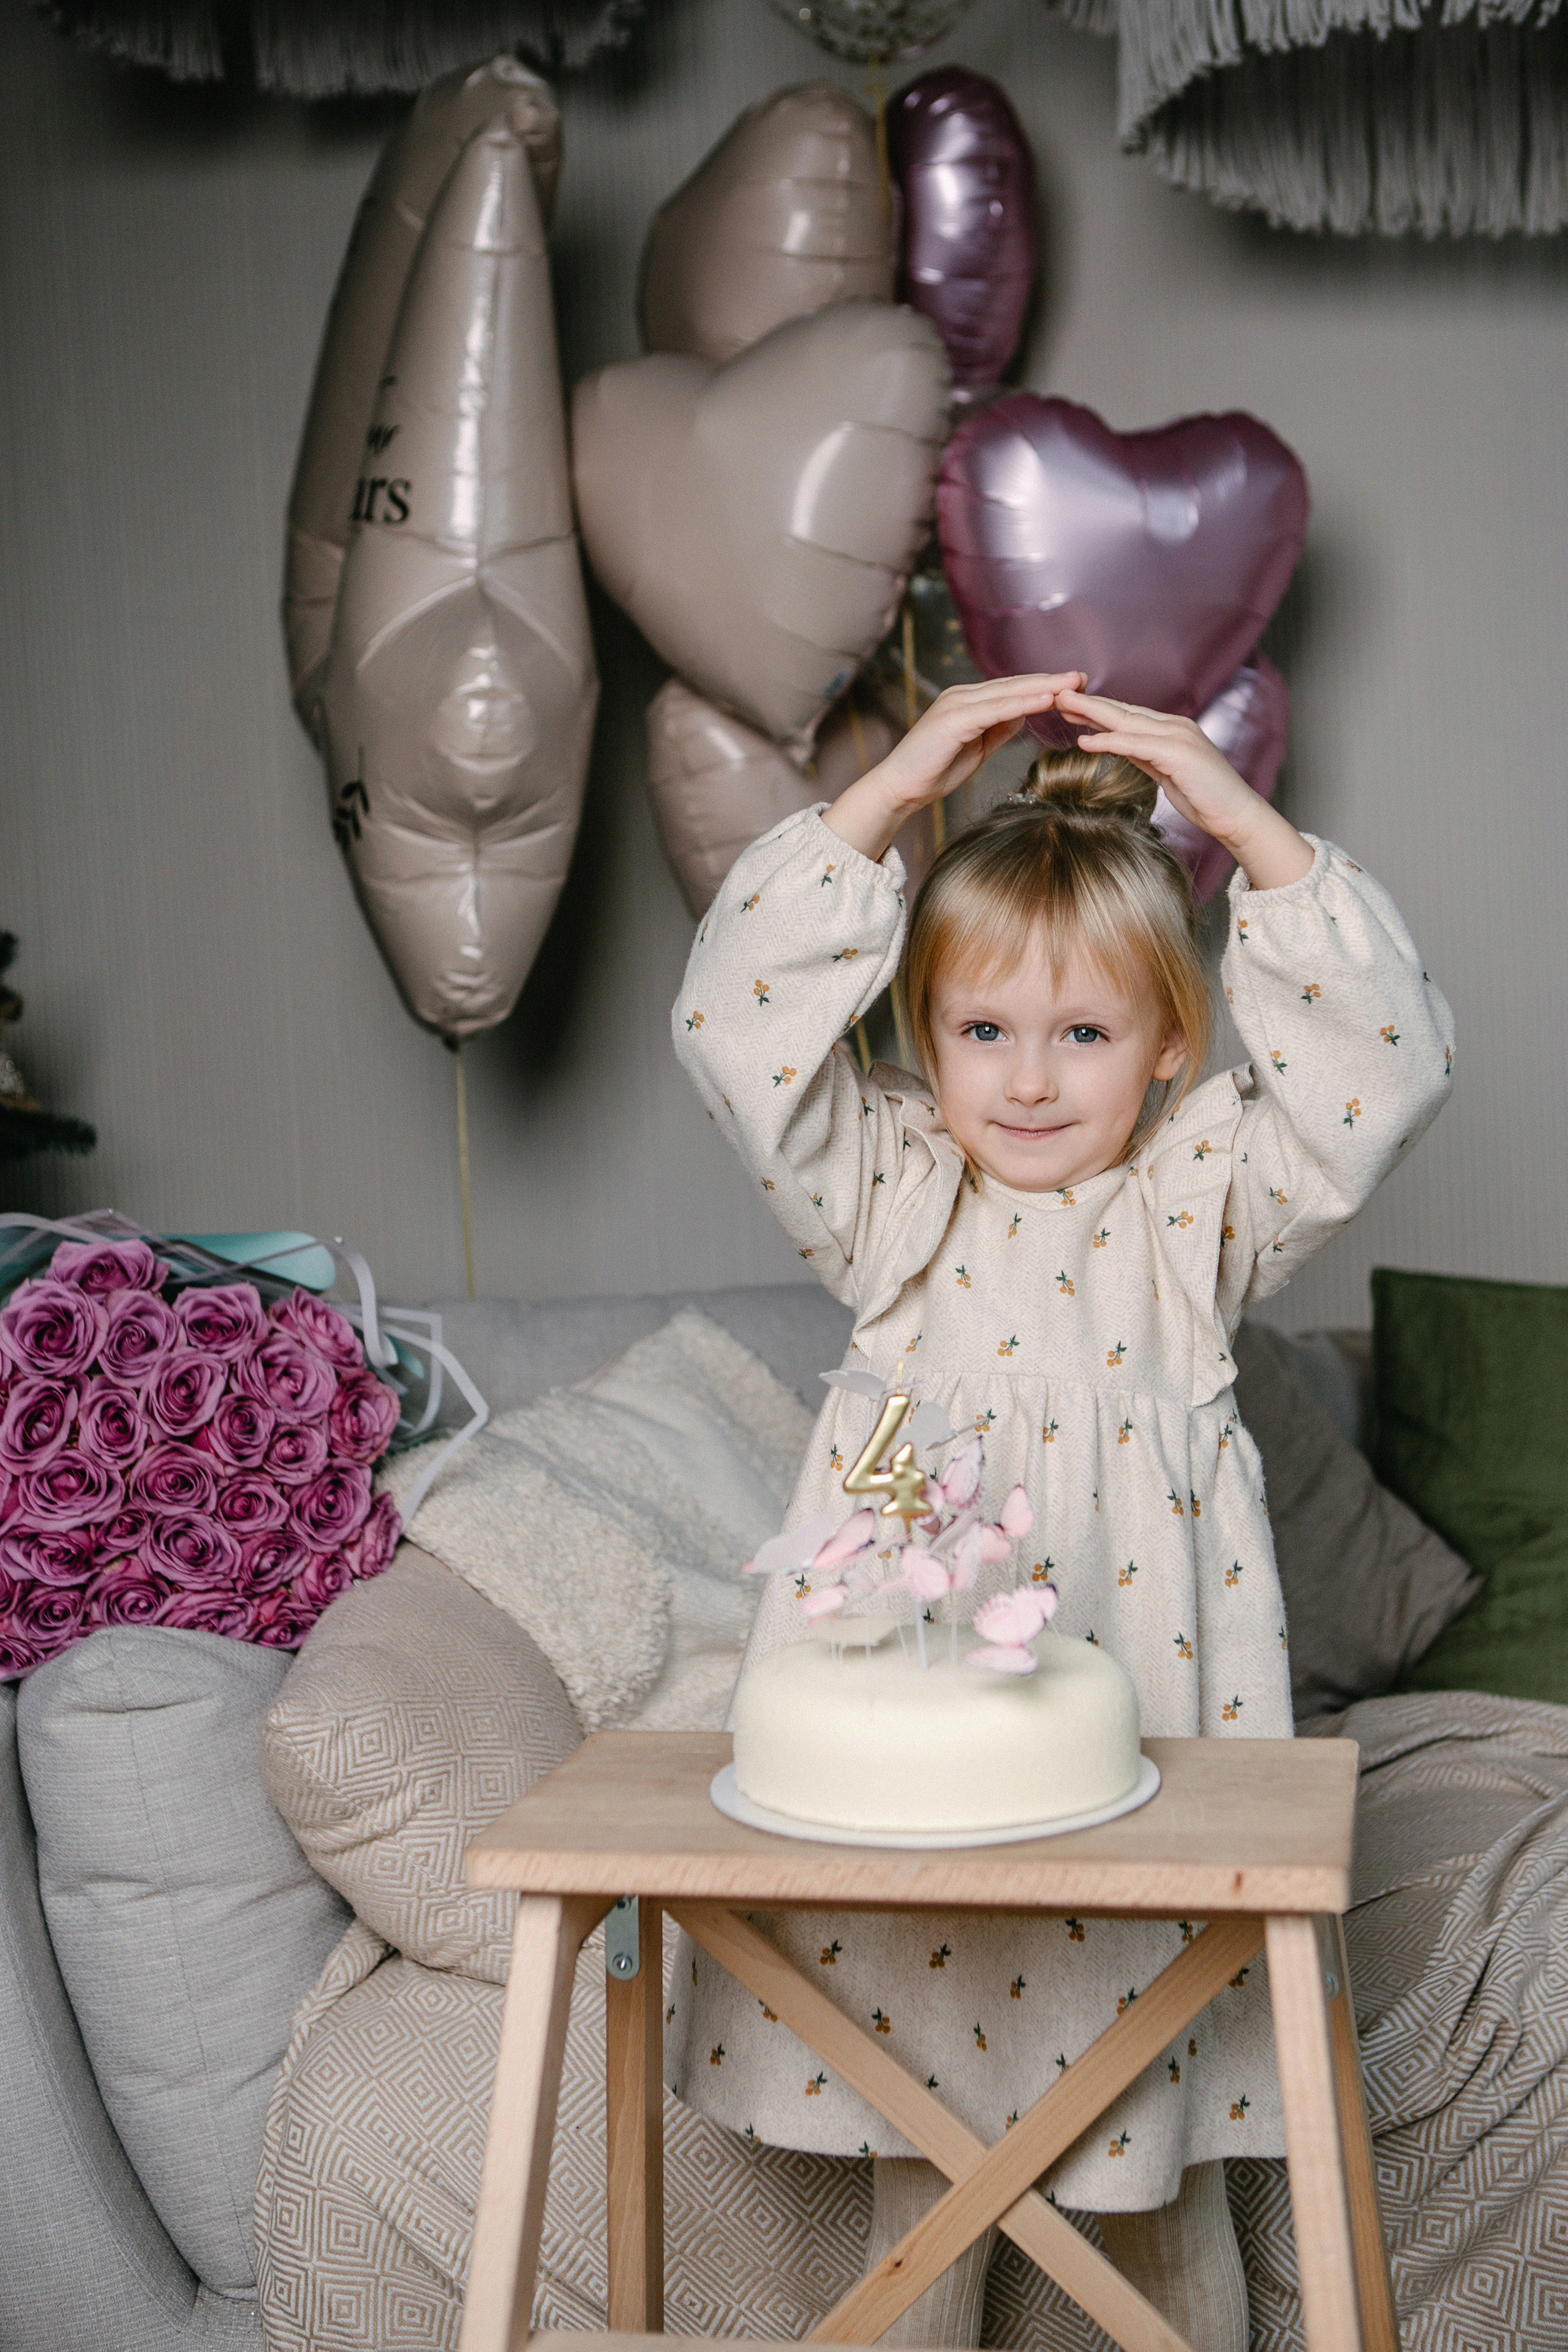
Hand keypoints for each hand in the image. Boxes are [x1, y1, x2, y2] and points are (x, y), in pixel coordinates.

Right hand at [823, 673, 1085, 862]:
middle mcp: (963, 695)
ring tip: (1073, 684)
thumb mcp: (976, 747)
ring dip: (1044, 687)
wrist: (900, 787)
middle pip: (1015, 685)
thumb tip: (1024, 715)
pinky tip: (1046, 700)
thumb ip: (998, 728)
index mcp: (969, 702)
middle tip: (1083, 677)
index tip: (1073, 686)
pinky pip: (996, 709)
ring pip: (1009, 692)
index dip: (1043, 687)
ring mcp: (958, 704)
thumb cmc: (934, 770)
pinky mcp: (954, 719)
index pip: (1013, 689)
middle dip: (1051, 681)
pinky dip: (1023, 703)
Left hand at [1056, 687, 1313, 891]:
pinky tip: (1085, 739)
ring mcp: (1177, 736)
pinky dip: (1108, 741)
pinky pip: (1135, 745)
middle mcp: (1173, 726)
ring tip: (1061, 704)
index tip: (1067, 704)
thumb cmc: (1205, 798)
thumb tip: (1121, 748)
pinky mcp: (1177, 753)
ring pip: (1125, 721)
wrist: (1236, 815)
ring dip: (1090, 712)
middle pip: (1121, 711)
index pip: (1126, 715)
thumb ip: (1145, 757)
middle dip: (1086, 702)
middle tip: (1055, 691)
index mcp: (1169, 730)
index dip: (1095, 709)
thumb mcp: (1167, 774)